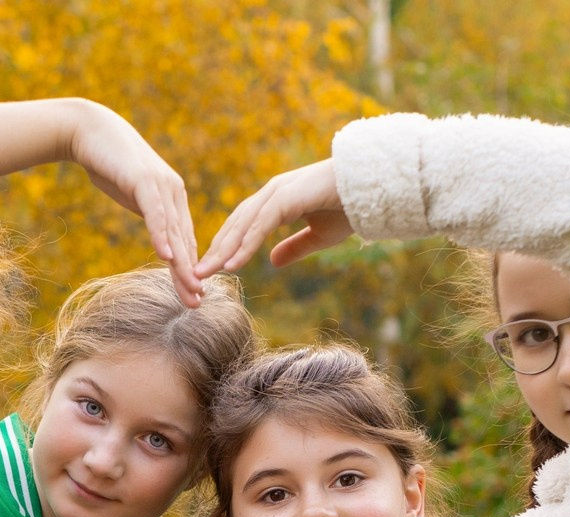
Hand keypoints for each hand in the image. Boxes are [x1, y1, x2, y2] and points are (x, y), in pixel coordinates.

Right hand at [64, 103, 202, 305]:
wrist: (90, 131)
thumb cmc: (109, 164)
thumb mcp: (132, 195)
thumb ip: (148, 212)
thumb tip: (156, 232)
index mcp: (172, 197)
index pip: (183, 240)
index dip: (189, 269)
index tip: (194, 295)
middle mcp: (173, 192)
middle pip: (183, 240)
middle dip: (190, 274)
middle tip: (198, 302)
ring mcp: (160, 185)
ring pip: (173, 231)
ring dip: (181, 263)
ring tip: (189, 289)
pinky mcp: (143, 180)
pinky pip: (155, 213)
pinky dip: (161, 235)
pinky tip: (166, 256)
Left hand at [195, 158, 350, 276]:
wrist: (374, 189)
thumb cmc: (350, 208)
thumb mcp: (319, 236)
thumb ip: (295, 247)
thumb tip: (272, 262)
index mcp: (276, 201)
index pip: (242, 225)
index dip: (225, 247)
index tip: (210, 268)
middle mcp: (272, 193)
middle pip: (235, 225)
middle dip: (215, 250)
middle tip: (195, 275)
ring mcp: (279, 192)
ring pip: (243, 225)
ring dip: (222, 250)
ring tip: (205, 273)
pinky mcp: (288, 197)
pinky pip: (260, 225)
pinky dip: (245, 245)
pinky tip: (232, 264)